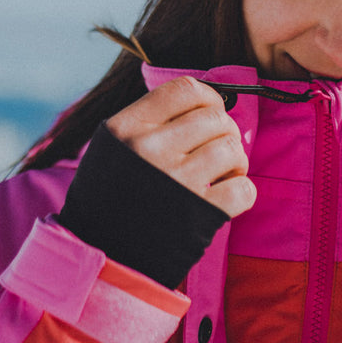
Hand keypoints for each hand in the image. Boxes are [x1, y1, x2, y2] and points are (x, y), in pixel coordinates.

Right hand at [107, 76, 256, 218]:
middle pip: (215, 118)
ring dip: (235, 161)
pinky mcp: (198, 214)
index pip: (184, 89)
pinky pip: (243, 189)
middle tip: (216, 152)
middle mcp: (150, 149)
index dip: (208, 97)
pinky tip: (225, 197)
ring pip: (231, 148)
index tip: (211, 112)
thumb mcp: (112, 148)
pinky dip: (242, 192)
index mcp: (127, 127)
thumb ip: (148, 124)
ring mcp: (175, 181)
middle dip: (225, 133)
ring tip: (222, 175)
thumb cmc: (108, 199)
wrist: (99, 253)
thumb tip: (202, 106)